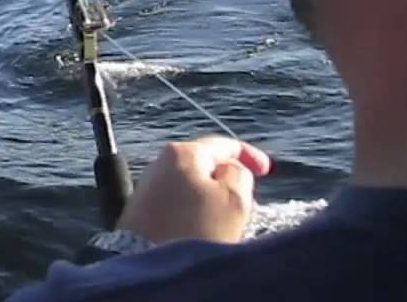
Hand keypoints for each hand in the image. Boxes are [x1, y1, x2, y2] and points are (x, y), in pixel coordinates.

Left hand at [117, 136, 270, 243]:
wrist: (150, 261)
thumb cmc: (197, 228)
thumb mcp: (234, 198)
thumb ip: (239, 174)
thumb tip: (229, 168)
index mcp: (183, 152)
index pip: (222, 145)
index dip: (248, 155)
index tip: (266, 171)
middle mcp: (159, 162)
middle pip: (205, 164)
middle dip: (229, 180)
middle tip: (248, 202)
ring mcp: (147, 186)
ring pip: (191, 184)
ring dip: (212, 197)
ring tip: (228, 219)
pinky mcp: (141, 210)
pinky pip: (176, 202)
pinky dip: (195, 209)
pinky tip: (205, 227)